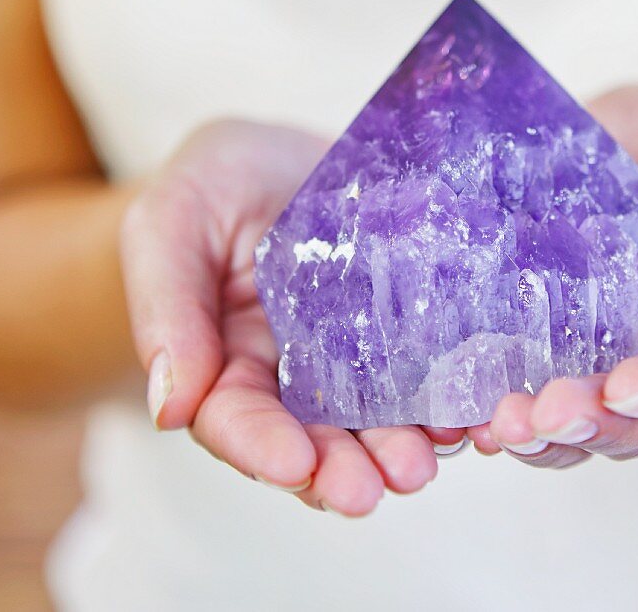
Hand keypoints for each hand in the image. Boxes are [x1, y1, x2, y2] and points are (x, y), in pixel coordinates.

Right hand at [120, 121, 465, 514]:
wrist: (287, 151)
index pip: (236, 419)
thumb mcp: (171, 223)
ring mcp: (359, 356)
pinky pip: (432, 370)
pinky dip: (451, 399)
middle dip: (342, 467)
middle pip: (315, 437)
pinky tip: (471, 415)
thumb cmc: (214, 182)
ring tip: (425, 462)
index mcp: (227, 362)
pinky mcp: (410, 329)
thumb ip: (166, 308)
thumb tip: (168, 408)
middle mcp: (297, 376)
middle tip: (375, 487)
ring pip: (378, 418)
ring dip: (400, 447)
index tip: (293, 464)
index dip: (260, 447)